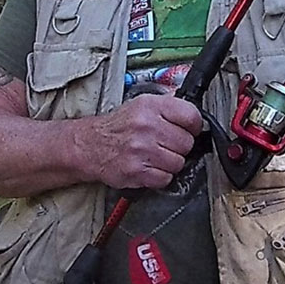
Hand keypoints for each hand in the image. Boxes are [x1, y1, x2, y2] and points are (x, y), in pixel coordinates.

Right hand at [77, 94, 201, 189]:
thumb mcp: (142, 105)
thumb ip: (168, 106)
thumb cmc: (119, 127)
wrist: (89, 146)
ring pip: (178, 162)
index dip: (194, 126)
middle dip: (180, 146)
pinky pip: (165, 178)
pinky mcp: (136, 171)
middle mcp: (146, 126)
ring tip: (156, 156)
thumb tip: (195, 115)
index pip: (191, 116)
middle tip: (167, 144)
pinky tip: (150, 167)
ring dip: (170, 163)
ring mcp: (141, 150)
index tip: (191, 130)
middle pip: (187, 142)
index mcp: (151, 106)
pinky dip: (160, 176)